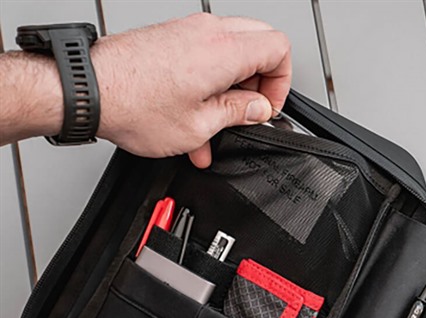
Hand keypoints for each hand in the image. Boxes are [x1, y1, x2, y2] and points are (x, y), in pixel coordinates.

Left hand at [92, 13, 291, 166]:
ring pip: (233, 51)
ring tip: (219, 126)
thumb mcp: (199, 125)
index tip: (267, 107)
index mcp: (223, 51)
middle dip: (261, 82)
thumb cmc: (134, 104)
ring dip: (233, 89)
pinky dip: (212, 85)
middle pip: (260, 43)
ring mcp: (188, 32)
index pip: (278, 48)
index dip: (282, 82)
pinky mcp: (173, 39)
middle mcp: (208, 32)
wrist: (90, 90)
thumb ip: (237, 113)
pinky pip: (207, 56)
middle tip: (250, 111)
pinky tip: (198, 120)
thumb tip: (258, 109)